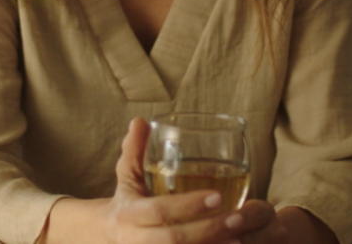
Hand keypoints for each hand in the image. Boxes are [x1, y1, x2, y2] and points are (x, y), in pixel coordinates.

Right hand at [98, 118, 276, 243]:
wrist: (110, 236)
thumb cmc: (128, 200)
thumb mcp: (127, 176)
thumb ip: (134, 149)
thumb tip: (140, 121)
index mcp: (130, 213)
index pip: (159, 210)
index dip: (188, 205)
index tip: (217, 195)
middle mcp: (136, 239)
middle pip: (173, 239)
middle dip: (208, 230)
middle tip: (239, 218)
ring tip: (241, 238)